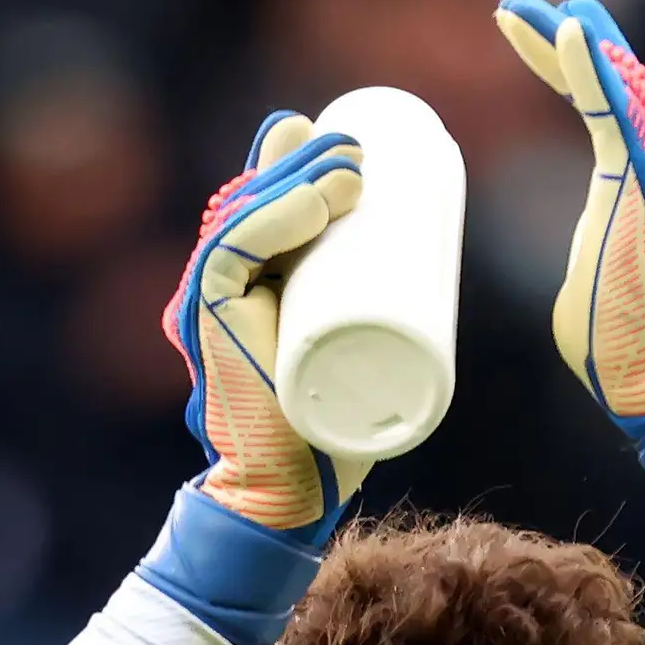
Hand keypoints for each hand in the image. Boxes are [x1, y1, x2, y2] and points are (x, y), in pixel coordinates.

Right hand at [162, 112, 365, 545]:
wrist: (287, 494)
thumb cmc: (328, 438)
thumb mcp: (363, 363)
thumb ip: (380, 324)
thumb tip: (435, 278)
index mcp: (249, 285)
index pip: (267, 209)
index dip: (301, 165)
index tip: (358, 150)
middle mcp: (223, 285)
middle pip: (256, 203)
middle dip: (305, 162)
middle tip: (362, 151)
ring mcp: (211, 301)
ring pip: (246, 218)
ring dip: (298, 181)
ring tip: (354, 169)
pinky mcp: (209, 321)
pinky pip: (230, 255)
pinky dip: (270, 223)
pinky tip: (313, 202)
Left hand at [494, 0, 644, 529]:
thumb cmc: (622, 343)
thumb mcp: (597, 271)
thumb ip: (601, 238)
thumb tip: (597, 244)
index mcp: (643, 187)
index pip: (605, 109)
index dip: (569, 68)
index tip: (530, 35)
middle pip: (614, 86)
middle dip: (567, 41)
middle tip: (518, 8)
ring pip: (617, 90)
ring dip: (574, 43)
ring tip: (534, 10)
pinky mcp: (644, 188)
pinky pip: (615, 115)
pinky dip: (593, 70)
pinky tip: (571, 30)